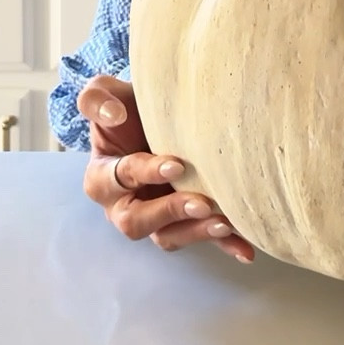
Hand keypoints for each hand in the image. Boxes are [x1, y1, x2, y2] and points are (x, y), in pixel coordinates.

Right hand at [78, 75, 253, 263]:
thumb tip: (112, 113)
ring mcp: (154, 219)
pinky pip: (200, 240)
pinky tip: (246, 250)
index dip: (146, 173)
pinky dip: (224, 246)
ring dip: (197, 233)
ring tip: (225, 224)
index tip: (177, 165)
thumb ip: (97, 98)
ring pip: (168, 237)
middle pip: (137, 221)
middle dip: (170, 212)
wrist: (157, 119)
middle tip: (201, 203)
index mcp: (102, 176)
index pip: (120, 178)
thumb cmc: (130, 109)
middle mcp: (123, 205)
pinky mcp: (182, 224)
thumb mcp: (106, 94)